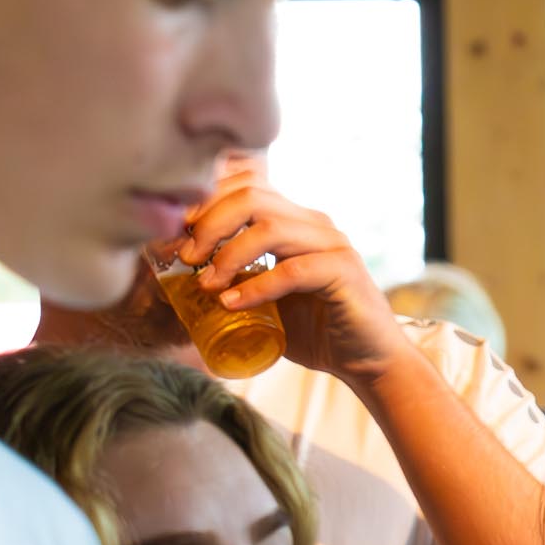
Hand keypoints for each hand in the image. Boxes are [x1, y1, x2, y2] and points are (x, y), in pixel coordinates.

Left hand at [177, 169, 411, 391]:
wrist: (367, 361)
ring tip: (206, 284)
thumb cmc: (315, 331)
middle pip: (251, 195)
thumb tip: (181, 277)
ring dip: (228, 255)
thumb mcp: (265, 299)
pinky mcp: (343, 271)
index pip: (246, 182)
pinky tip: (233, 305)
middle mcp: (313, 223)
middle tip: (187, 257)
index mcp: (293, 220)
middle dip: (209, 223)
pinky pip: (292, 270)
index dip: (206, 199)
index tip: (177, 232)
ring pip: (269, 226)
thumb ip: (236, 280)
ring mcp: (331, 243)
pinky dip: (256, 287)